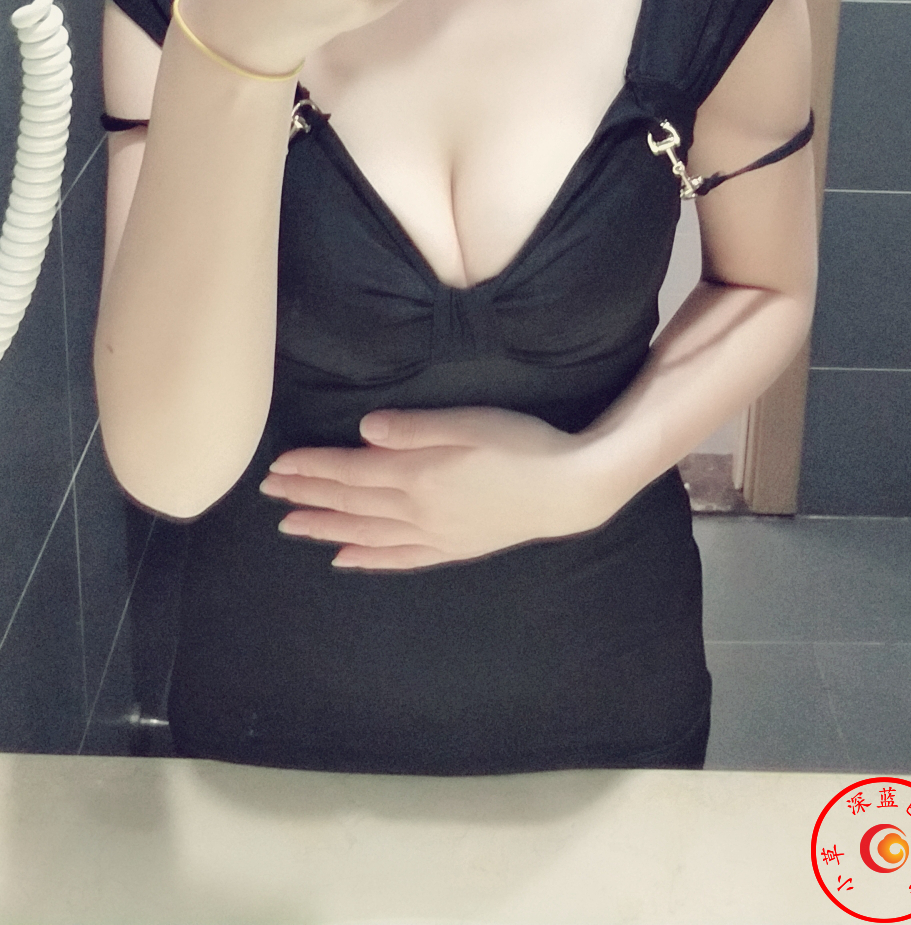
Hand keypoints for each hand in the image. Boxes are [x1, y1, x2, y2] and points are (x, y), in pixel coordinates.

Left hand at [258, 407, 605, 569]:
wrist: (570, 490)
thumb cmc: (523, 444)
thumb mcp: (468, 421)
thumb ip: (414, 428)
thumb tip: (363, 431)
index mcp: (418, 475)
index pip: (350, 472)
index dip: (312, 468)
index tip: (277, 466)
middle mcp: (418, 511)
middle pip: (351, 503)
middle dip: (308, 496)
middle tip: (269, 493)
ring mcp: (435, 535)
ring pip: (366, 533)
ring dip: (326, 528)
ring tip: (292, 526)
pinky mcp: (453, 548)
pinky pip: (399, 558)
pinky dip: (368, 558)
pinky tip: (345, 559)